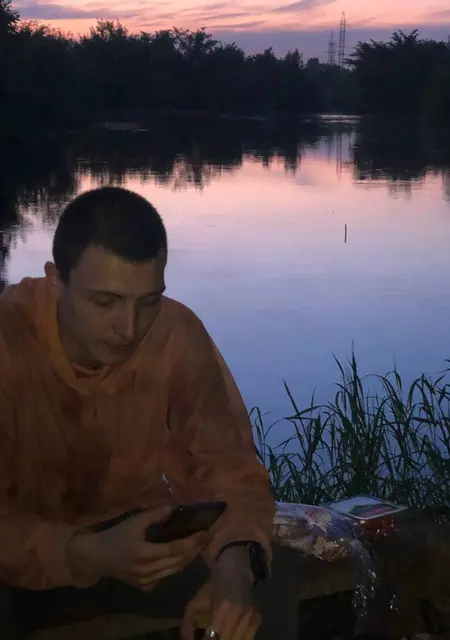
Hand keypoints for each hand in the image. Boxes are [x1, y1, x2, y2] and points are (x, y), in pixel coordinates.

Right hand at [68, 506, 211, 589]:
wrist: (97, 558)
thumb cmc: (116, 536)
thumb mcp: (134, 522)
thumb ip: (155, 515)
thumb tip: (175, 508)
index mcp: (146, 554)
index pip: (177, 549)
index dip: (194, 541)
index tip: (207, 532)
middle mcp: (149, 571)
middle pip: (180, 561)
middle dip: (196, 549)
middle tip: (208, 537)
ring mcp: (148, 581)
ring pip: (176, 570)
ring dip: (189, 558)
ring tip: (200, 545)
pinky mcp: (146, 586)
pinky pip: (167, 575)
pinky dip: (177, 565)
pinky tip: (183, 555)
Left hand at [181, 547, 260, 639]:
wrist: (236, 570)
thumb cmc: (214, 586)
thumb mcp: (197, 600)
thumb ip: (188, 623)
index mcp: (222, 607)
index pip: (212, 637)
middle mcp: (238, 613)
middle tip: (209, 639)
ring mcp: (250, 616)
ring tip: (218, 637)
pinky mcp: (258, 618)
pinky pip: (248, 638)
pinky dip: (238, 639)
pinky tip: (230, 636)